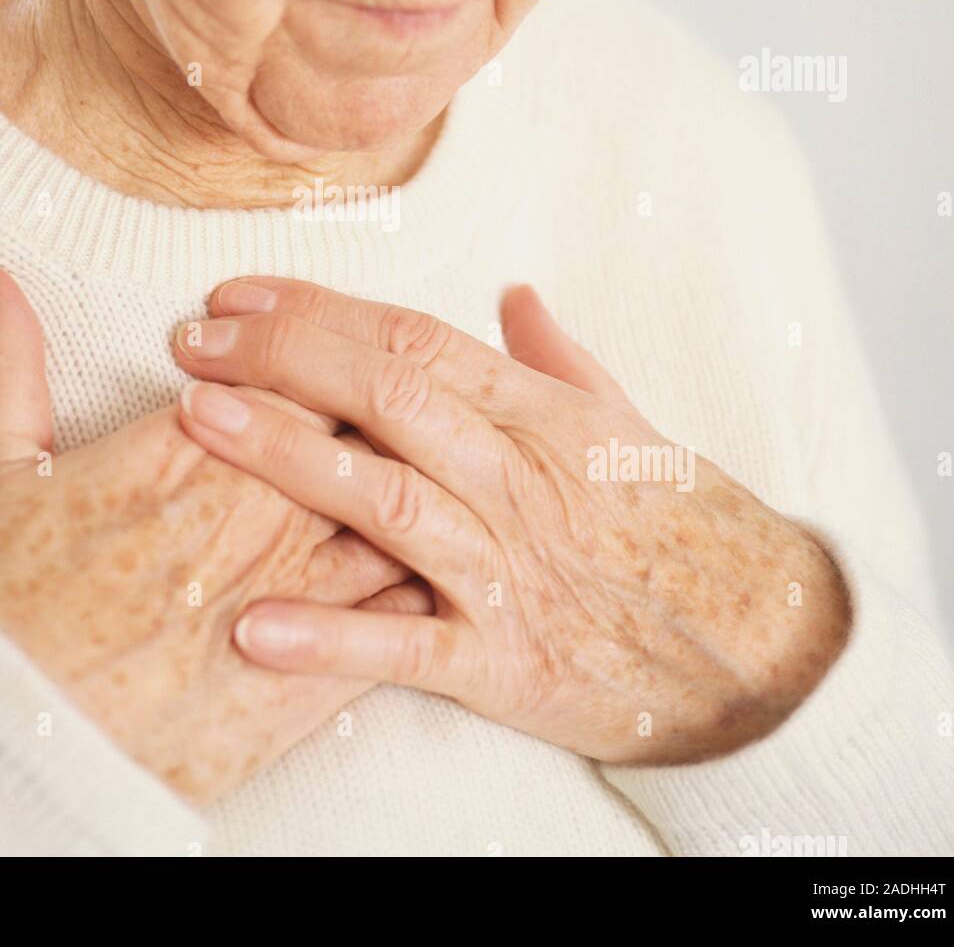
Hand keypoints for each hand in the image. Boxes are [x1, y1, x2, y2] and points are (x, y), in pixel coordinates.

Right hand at [0, 262, 431, 805]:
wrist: (4, 745)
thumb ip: (5, 361)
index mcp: (194, 448)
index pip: (297, 370)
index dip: (311, 355)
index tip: (302, 355)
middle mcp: (261, 511)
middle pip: (363, 430)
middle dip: (375, 414)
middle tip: (375, 411)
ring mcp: (297, 593)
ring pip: (398, 511)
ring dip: (416, 488)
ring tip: (422, 477)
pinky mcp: (313, 678)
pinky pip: (401, 612)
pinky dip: (422, 581)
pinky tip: (428, 566)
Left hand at [172, 277, 851, 765]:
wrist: (763, 647)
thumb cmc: (682, 526)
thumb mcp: (628, 425)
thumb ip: (557, 357)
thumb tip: (513, 293)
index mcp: (540, 414)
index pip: (411, 338)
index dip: (317, 310)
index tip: (236, 295)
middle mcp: (518, 479)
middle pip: (386, 396)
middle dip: (279, 359)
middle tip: (190, 341)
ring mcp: (509, 570)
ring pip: (385, 500)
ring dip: (285, 458)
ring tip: (196, 420)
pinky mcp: (506, 661)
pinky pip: (408, 647)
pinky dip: (332, 638)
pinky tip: (254, 626)